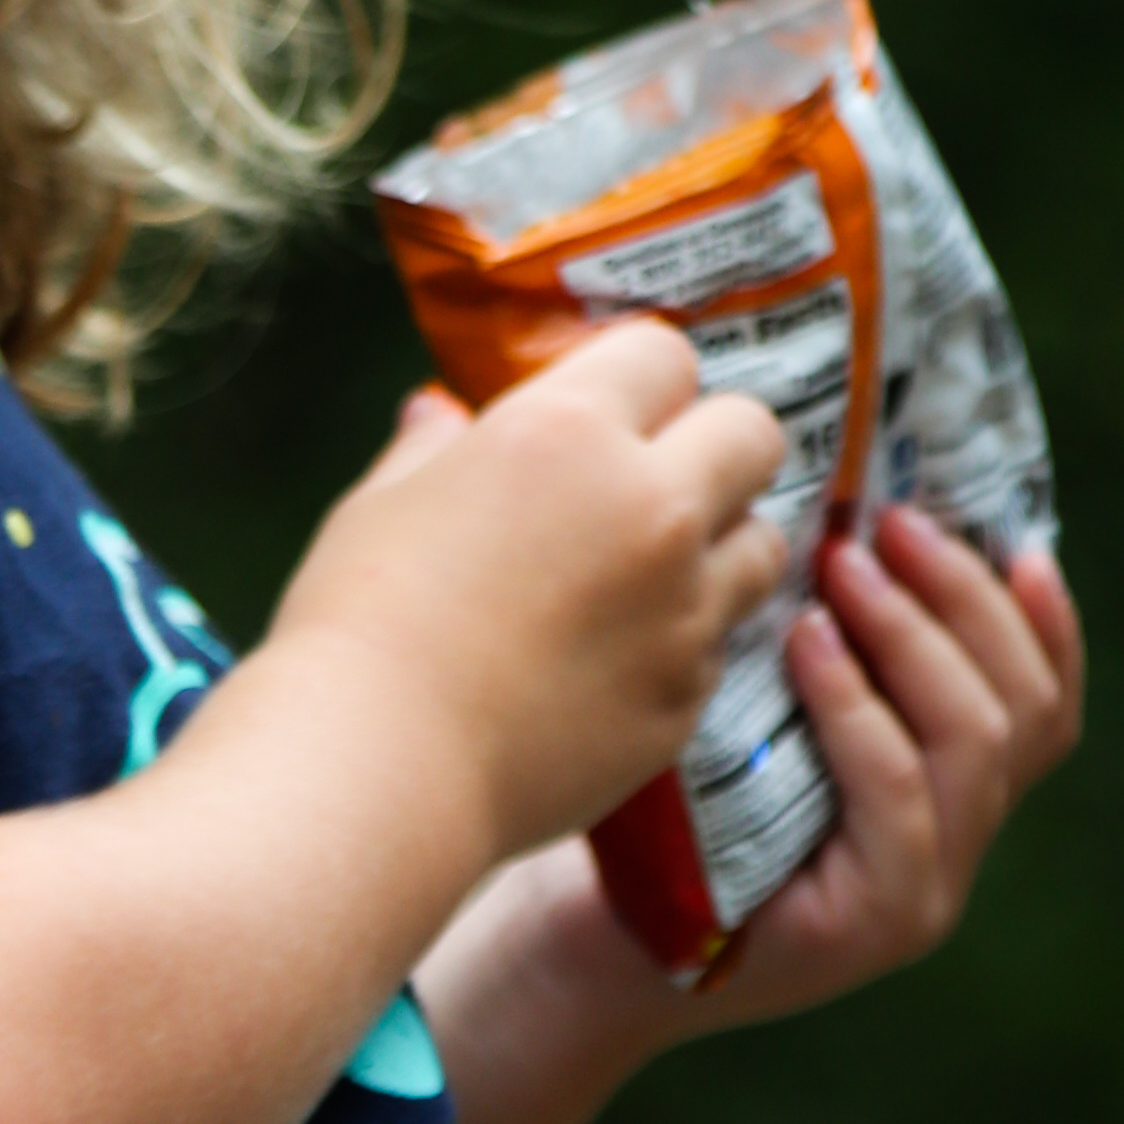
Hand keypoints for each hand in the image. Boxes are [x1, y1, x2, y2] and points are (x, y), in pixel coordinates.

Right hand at [268, 329, 791, 873]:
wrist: (381, 768)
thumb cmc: (359, 623)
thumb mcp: (382, 505)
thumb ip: (432, 448)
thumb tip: (440, 412)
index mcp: (570, 432)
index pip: (667, 355)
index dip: (641, 381)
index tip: (613, 412)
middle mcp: (652, 506)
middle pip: (753, 434)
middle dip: (717, 446)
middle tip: (665, 480)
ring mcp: (683, 607)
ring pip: (764, 543)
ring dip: (724, 545)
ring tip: (659, 573)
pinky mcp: (688, 695)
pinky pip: (720, 645)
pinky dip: (686, 642)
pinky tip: (620, 660)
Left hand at [683, 508, 1084, 1032]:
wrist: (591, 948)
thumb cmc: (662, 817)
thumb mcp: (758, 720)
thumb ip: (825, 656)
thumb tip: (847, 516)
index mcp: (950, 799)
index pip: (1045, 706)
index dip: (1044, 620)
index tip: (1009, 535)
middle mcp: (957, 850)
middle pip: (1025, 709)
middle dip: (964, 598)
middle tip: (889, 521)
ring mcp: (924, 894)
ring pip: (976, 743)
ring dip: (912, 634)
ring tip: (841, 564)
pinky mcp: (871, 926)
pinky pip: (894, 792)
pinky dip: (857, 705)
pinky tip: (807, 644)